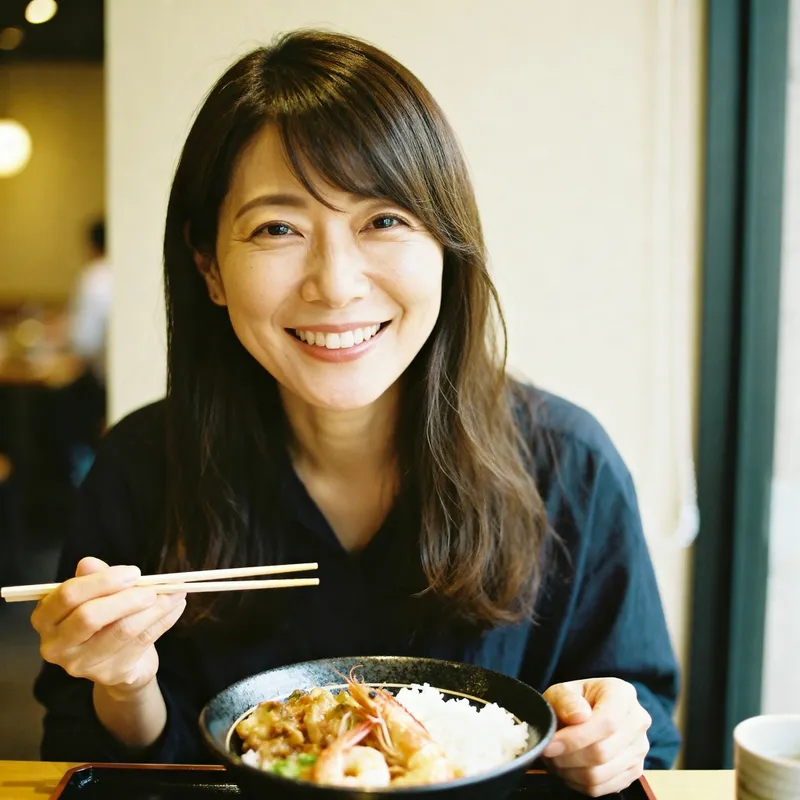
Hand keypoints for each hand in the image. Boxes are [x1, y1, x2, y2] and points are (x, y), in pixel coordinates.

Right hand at [31, 556, 185, 695]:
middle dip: (127, 598)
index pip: (68, 595)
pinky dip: (164, 619)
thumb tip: (87, 563)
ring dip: (155, 607)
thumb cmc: (105, 619)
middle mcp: (56, 645)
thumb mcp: (98, 594)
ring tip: (175, 593)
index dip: (103, 581)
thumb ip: (95, 578)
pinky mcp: (110, 675)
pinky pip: (143, 642)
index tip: (134, 572)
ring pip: (122, 630)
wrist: (120, 661)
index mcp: (46, 617)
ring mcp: (81, 665)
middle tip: (153, 588)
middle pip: (90, 616)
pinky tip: (176, 606)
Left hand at [542, 678, 651, 796]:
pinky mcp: (634, 771)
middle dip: (568, 757)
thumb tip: (579, 716)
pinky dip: (580, 783)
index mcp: (623, 694)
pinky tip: (569, 768)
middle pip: (603, 752)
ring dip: (571, 772)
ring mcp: (639, 748)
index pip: (607, 722)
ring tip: (556, 759)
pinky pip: (604, 787)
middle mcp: (638, 721)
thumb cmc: (572, 701)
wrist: (583, 712)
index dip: (576, 738)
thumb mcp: (562, 691)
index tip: (551, 744)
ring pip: (601, 773)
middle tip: (548, 752)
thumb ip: (566, 700)